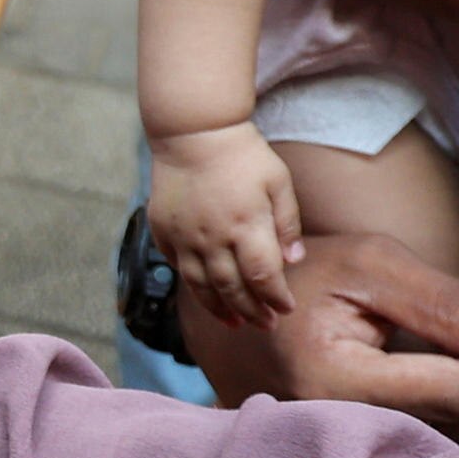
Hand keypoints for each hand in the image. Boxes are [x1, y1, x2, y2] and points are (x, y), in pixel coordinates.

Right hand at [146, 125, 302, 325]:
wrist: (193, 132)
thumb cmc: (242, 154)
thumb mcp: (278, 182)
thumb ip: (287, 223)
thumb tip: (293, 260)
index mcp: (246, 225)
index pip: (264, 277)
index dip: (275, 298)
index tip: (286, 309)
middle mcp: (213, 238)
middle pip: (233, 289)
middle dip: (252, 311)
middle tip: (266, 325)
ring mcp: (185, 237)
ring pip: (201, 286)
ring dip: (220, 309)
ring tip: (235, 322)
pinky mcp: (164, 231)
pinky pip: (178, 267)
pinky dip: (193, 285)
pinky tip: (206, 294)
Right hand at [174, 229, 458, 438]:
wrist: (227, 310)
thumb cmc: (299, 276)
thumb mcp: (371, 265)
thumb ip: (448, 303)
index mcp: (334, 380)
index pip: (458, 388)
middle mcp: (334, 429)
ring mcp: (339, 447)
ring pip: (447, 425)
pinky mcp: (351, 450)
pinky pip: (425, 428)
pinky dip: (456, 390)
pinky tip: (451, 347)